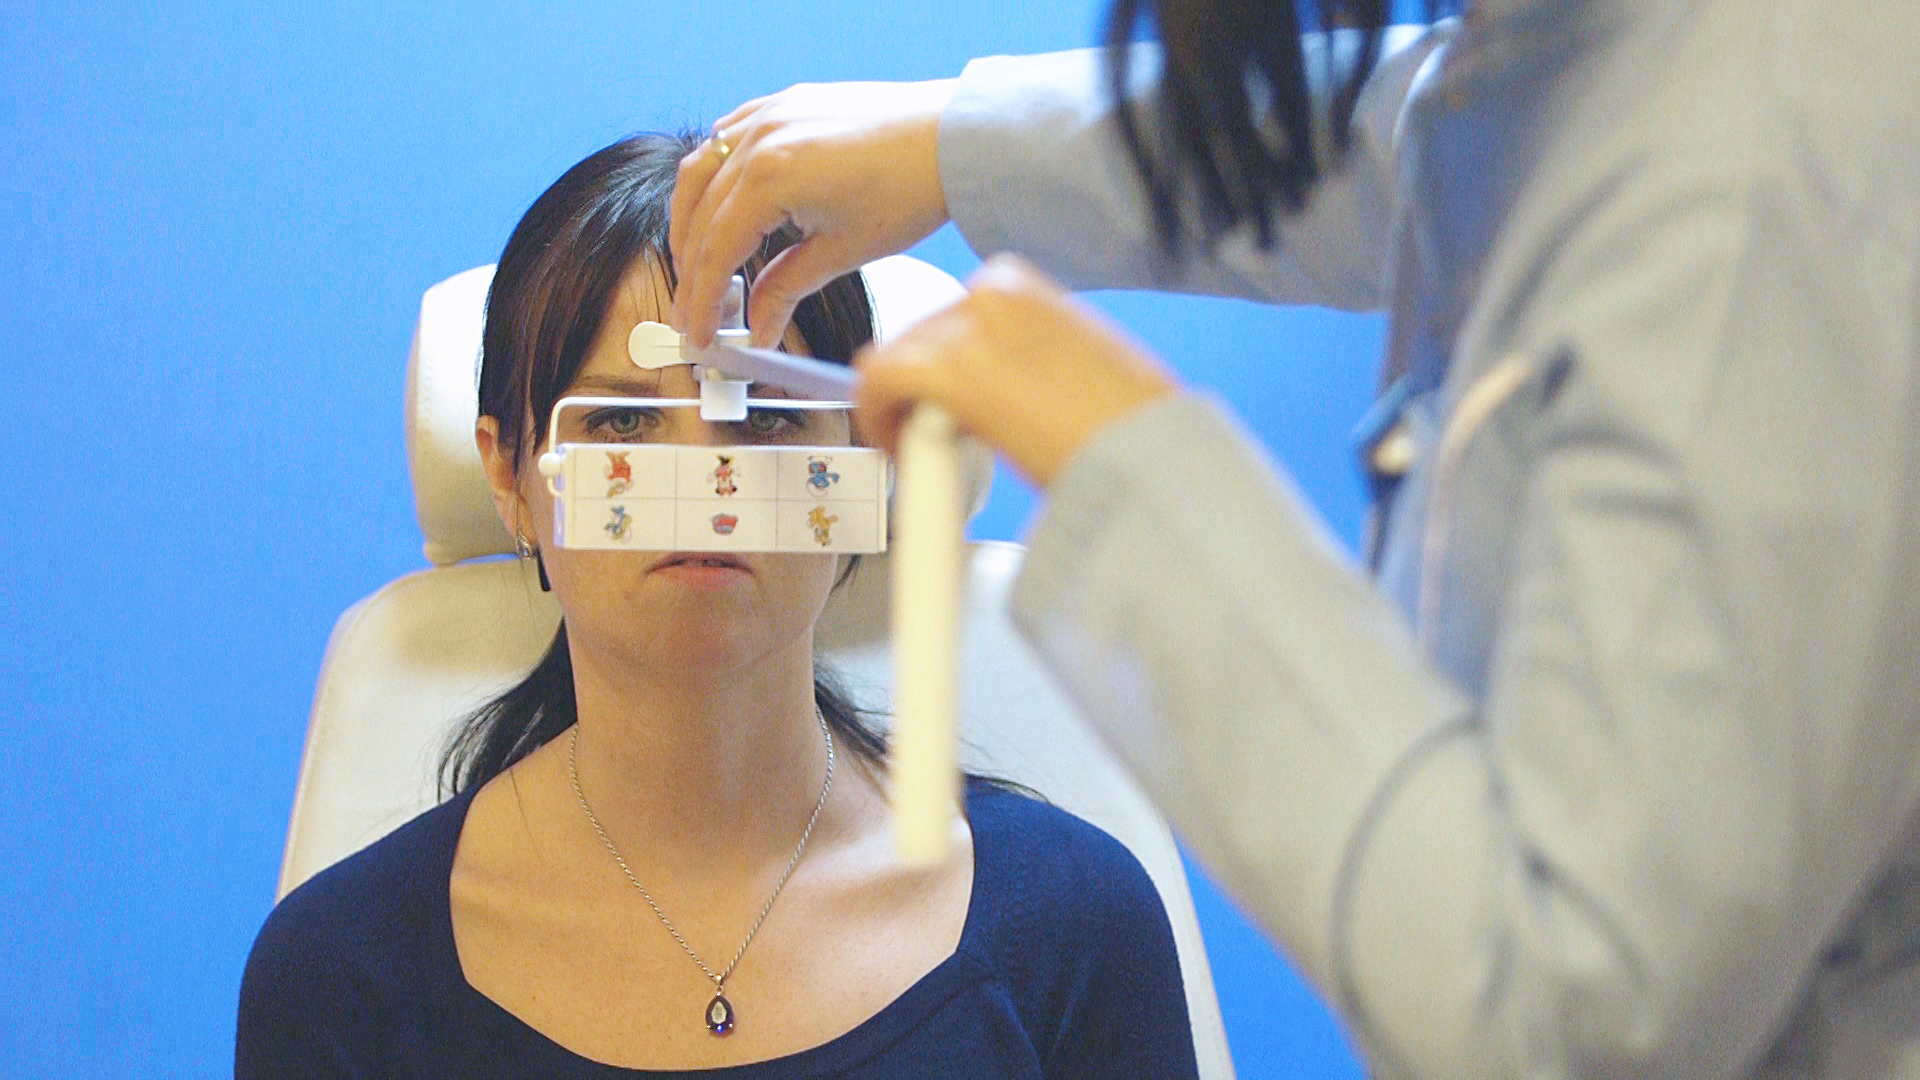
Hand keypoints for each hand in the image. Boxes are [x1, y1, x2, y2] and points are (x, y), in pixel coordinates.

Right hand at [671, 79, 957, 348]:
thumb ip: (787, 288)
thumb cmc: (912, 187)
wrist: (953, 139)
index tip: (703, 332)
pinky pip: (724, 135)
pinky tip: (716, 200)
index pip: (715, 251)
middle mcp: (758, 138)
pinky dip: (710, 173)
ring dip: (689, 220)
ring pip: (698, 170)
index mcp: (770, 178)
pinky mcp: (783, 103)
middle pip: (698, 217)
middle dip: (691, 271)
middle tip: (695, 312)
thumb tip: (759, 325)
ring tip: (697, 263)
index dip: (702, 299)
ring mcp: (768, 114)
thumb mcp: (843, 253)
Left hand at [854, 255, 1178, 488]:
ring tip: (919, 451)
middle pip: (914, 337)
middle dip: (915, 389)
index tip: (946, 407)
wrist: (1151, 462)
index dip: (939, 367)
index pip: (948, 316)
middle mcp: (993, 294)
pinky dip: (877, 420)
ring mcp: (971, 331)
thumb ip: (1029, 359)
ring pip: (891, 358)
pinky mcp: (951, 375)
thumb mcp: (1078, 366)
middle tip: (931, 438)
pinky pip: (876, 384)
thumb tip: (1004, 384)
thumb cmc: (1130, 429)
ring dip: (895, 407)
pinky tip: (900, 453)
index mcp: (1023, 287)